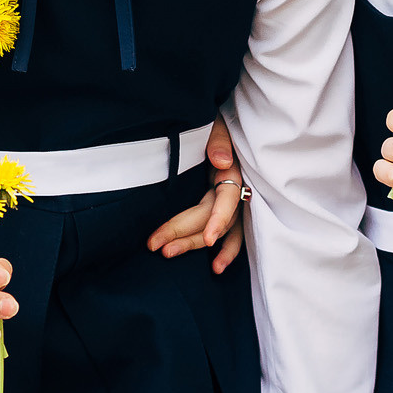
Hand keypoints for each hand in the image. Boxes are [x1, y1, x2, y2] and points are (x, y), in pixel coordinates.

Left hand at [144, 116, 245, 273]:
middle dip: (185, 233)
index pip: (226, 200)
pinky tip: (215, 268)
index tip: (207, 239)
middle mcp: (236, 190)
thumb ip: (219, 140)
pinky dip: (227, 252)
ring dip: (194, 244)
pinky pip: (233, 234)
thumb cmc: (220, 124)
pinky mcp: (231, 208)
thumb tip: (221, 161)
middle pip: (211, 217)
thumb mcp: (218, 125)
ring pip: (218, 230)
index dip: (218, 219)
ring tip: (169, 255)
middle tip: (156, 246)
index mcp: (233, 172)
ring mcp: (235, 202)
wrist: (227, 124)